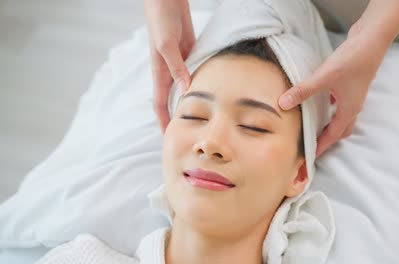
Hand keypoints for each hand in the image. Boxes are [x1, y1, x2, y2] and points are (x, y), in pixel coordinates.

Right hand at [144, 0, 194, 130]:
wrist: (166, 0)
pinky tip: (213, 90)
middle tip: (188, 135)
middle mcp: (169, 71)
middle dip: (178, 119)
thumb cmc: (161, 19)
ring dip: (192, 103)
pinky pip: (196, 73)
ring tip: (204, 119)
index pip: (159, 105)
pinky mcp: (190, 54)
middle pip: (173, 101)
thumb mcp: (167, 44)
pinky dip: (202, 84)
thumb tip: (185, 91)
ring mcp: (180, 63)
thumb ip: (176, 67)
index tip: (169, 139)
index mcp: (159, 72)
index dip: (164, 122)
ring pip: (186, 89)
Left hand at [279, 26, 389, 156]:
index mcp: (349, 110)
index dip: (321, 147)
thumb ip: (303, 91)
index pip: (333, 136)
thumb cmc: (353, 60)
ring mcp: (352, 95)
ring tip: (312, 129)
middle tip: (311, 147)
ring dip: (328, 125)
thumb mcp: (325, 78)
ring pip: (340, 117)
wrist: (372, 39)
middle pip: (340, 130)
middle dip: (326, 141)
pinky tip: (318, 102)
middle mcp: (353, 106)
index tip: (310, 159)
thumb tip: (282, 103)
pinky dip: (329, 108)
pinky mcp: (349, 84)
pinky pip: (338, 104)